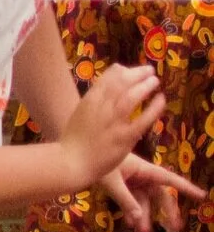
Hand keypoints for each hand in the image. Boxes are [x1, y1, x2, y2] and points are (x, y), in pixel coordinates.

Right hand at [62, 64, 164, 189]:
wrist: (71, 162)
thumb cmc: (74, 140)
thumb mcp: (79, 115)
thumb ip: (93, 103)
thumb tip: (104, 90)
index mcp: (89, 101)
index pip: (107, 79)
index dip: (120, 71)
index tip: (129, 69)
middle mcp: (101, 108)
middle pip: (121, 83)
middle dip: (136, 74)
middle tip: (149, 70)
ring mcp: (114, 122)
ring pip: (132, 97)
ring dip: (145, 86)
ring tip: (154, 80)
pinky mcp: (125, 136)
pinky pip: (143, 119)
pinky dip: (154, 107)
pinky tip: (161, 99)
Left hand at [104, 152, 203, 231]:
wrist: (78, 157)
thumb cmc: (96, 163)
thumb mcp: (111, 182)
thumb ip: (125, 200)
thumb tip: (139, 219)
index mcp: (144, 169)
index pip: (169, 179)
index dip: (186, 188)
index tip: (202, 196)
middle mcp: (142, 176)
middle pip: (159, 195)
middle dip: (166, 212)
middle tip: (174, 228)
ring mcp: (133, 181)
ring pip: (144, 202)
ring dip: (144, 217)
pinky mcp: (124, 186)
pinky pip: (132, 201)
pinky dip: (132, 213)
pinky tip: (130, 225)